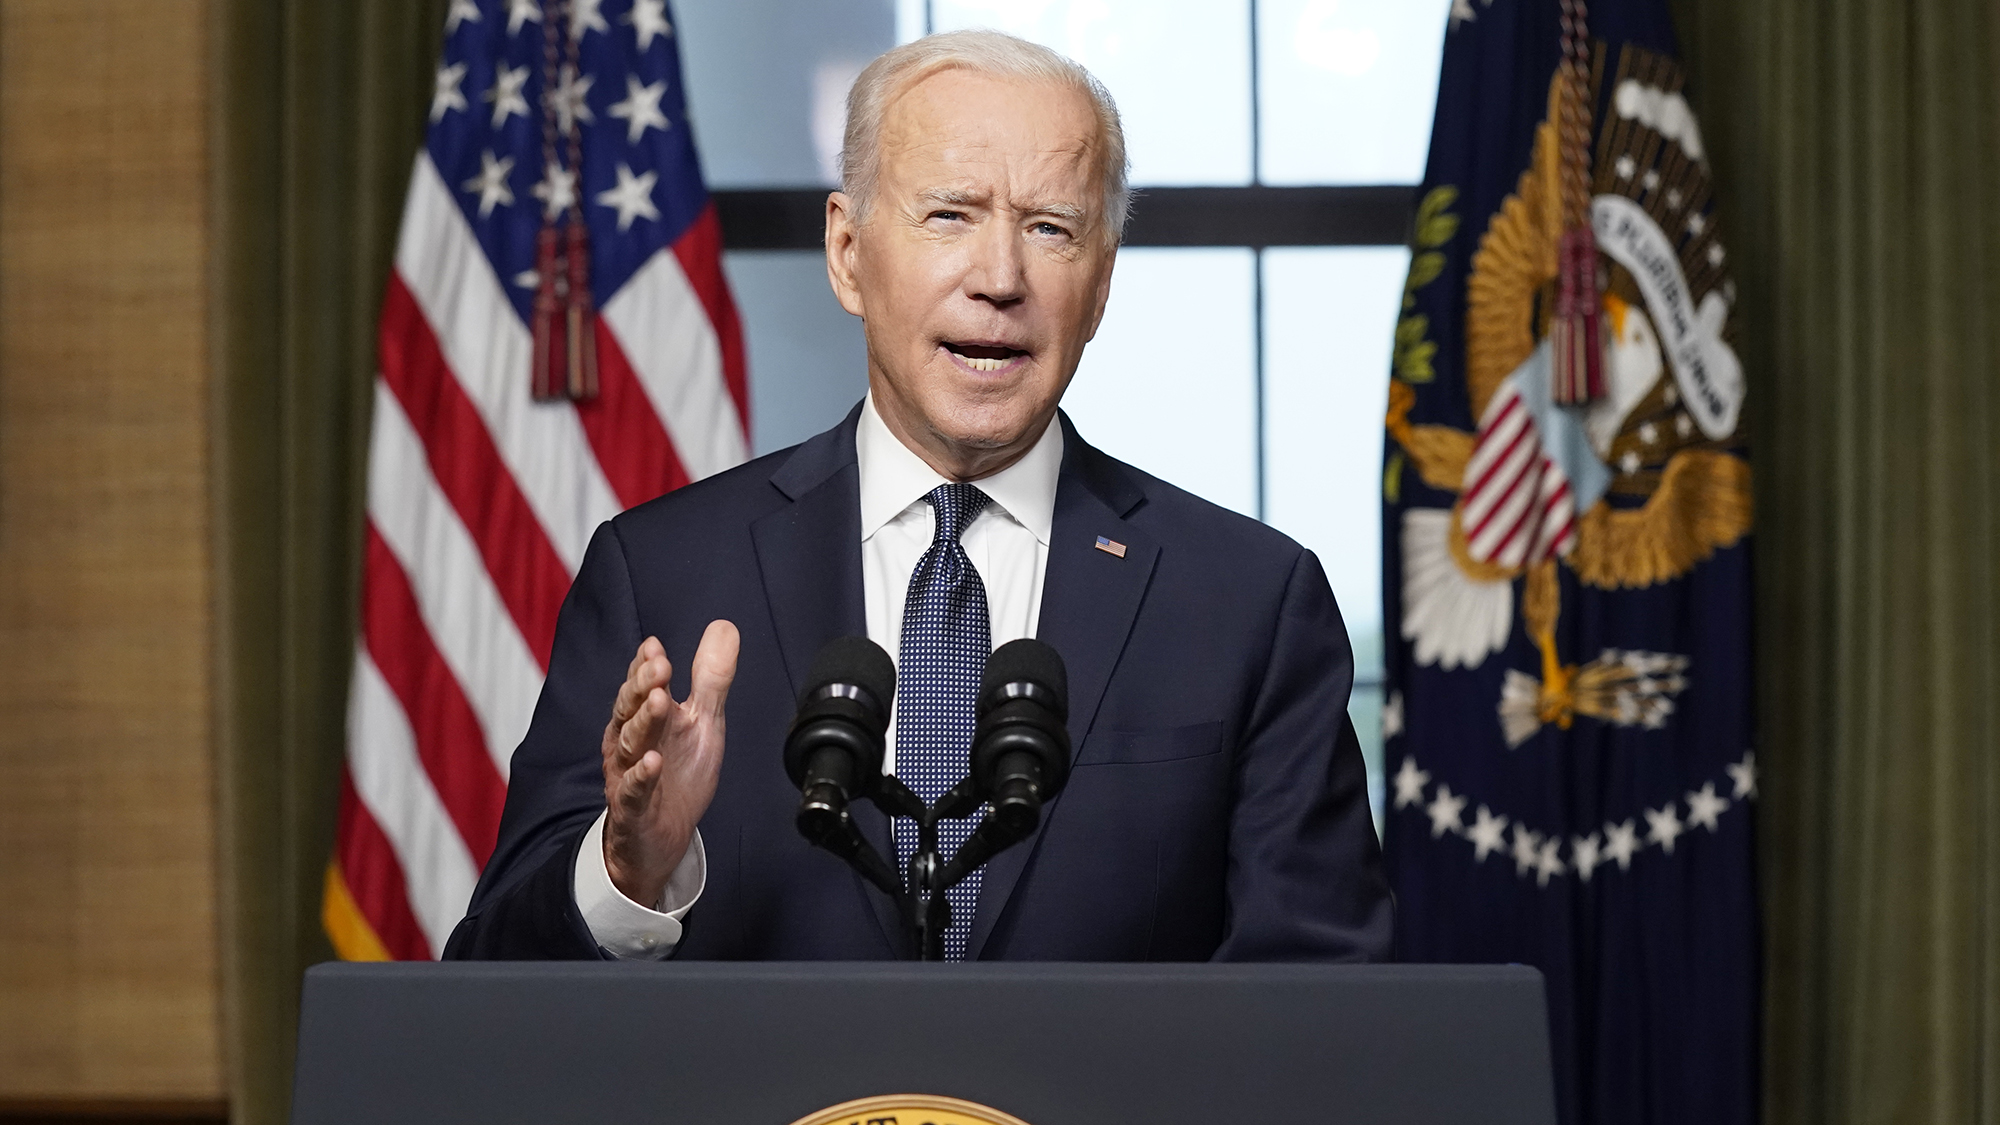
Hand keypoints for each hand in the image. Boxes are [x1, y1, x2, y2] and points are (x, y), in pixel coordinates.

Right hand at [600, 621, 739, 907]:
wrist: (662, 837)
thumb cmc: (677, 774)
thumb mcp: (702, 722)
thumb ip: (711, 678)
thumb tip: (724, 627)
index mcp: (644, 718)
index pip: (640, 686)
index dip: (646, 667)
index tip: (656, 648)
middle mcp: (630, 742)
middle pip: (631, 709)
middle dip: (643, 685)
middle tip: (660, 666)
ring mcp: (628, 776)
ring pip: (631, 745)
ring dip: (644, 722)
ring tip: (660, 701)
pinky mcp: (634, 810)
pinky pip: (633, 792)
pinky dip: (641, 777)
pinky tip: (652, 763)